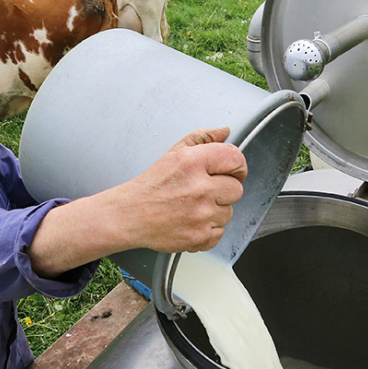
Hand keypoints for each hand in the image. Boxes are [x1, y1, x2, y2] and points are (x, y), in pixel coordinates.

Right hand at [26, 127, 246, 276]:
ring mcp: (201, 215)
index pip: (236, 159)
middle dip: (223, 190)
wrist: (130, 215)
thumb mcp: (174, 153)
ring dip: (215, 211)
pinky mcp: (200, 237)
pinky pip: (219, 232)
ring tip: (193, 207)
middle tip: (203, 191)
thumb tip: (224, 131)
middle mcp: (200, 188)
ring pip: (229, 212)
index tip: (231, 171)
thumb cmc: (152, 185)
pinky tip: (191, 221)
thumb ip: (202, 138)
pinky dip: (208, 229)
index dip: (237, 166)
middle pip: (237, 189)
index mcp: (194, 162)